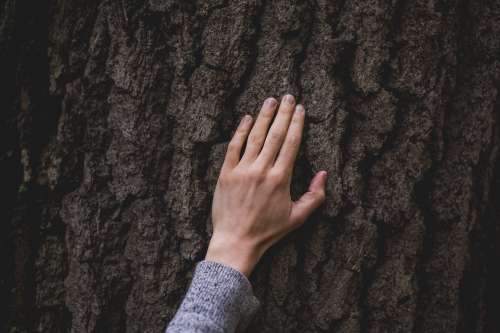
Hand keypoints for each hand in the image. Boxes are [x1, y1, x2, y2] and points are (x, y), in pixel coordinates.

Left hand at [205, 94, 326, 275]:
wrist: (236, 241)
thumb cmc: (268, 231)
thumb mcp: (297, 218)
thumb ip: (314, 196)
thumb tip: (324, 174)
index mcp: (281, 179)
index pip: (291, 143)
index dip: (297, 123)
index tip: (300, 109)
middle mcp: (262, 170)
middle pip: (275, 134)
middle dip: (284, 113)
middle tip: (288, 96)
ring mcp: (243, 170)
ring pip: (255, 136)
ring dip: (264, 116)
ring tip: (270, 101)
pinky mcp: (226, 173)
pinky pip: (234, 146)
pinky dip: (240, 131)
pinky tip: (246, 118)